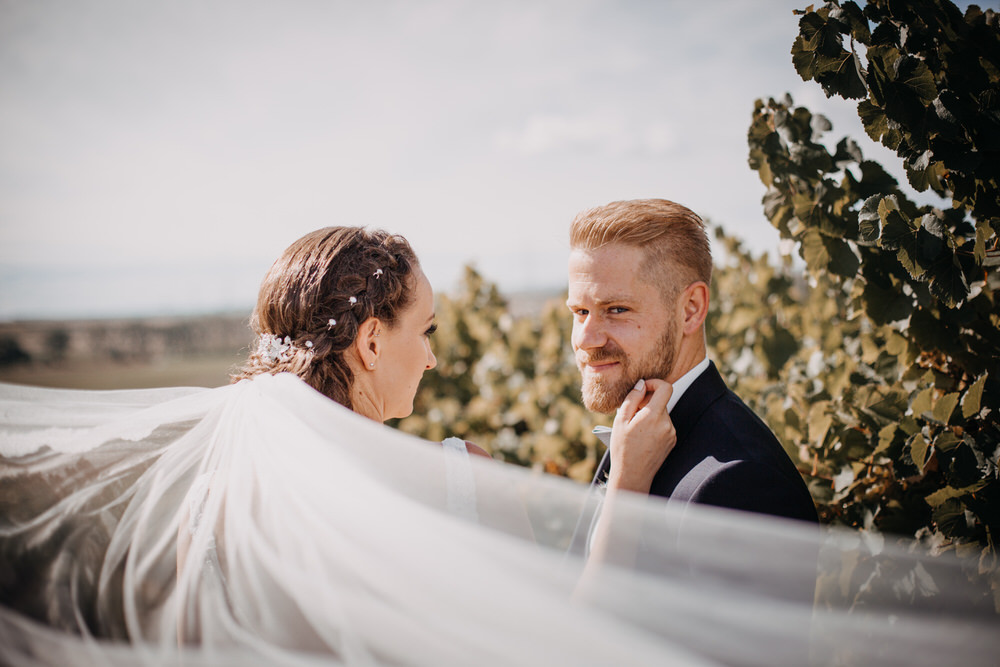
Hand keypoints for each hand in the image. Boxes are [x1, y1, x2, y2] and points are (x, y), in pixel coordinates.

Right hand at [607, 378, 675, 493]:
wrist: (633, 475)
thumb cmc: (623, 448)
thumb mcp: (620, 421)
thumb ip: (632, 399)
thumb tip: (641, 384)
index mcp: (654, 416)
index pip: (666, 388)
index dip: (655, 383)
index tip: (644, 388)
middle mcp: (667, 423)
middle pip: (661, 401)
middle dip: (647, 402)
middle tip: (632, 412)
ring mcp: (671, 433)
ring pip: (662, 413)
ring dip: (650, 414)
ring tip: (635, 427)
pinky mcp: (672, 441)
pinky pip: (664, 425)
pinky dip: (654, 424)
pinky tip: (642, 436)